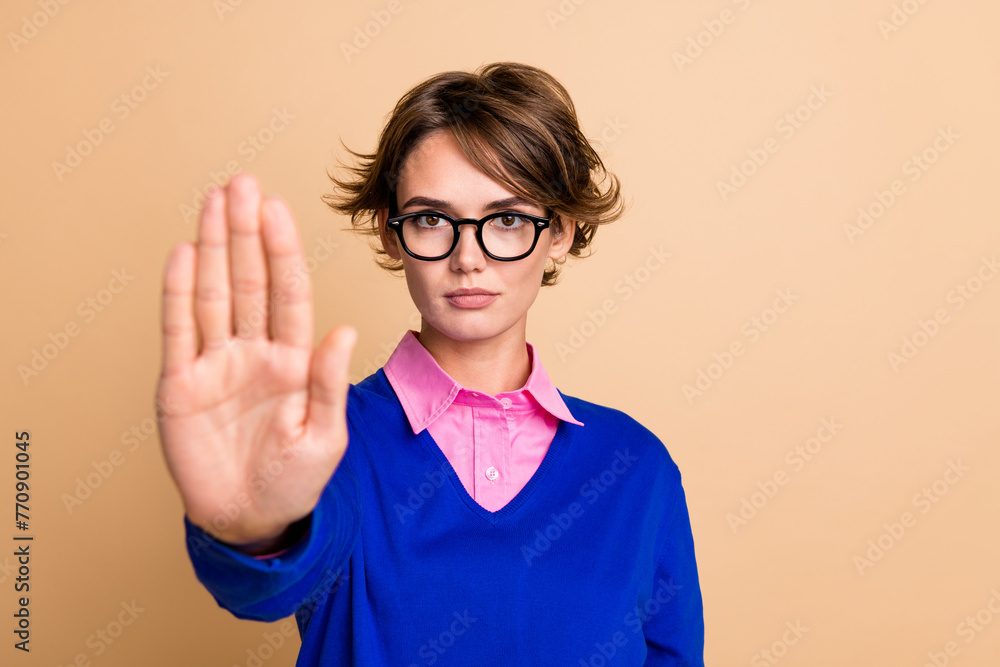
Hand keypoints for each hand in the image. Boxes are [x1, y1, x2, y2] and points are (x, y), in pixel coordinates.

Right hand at [155, 173, 355, 550]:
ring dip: (214, 248)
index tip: (278, 209)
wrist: (249, 519)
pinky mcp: (181, 384)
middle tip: (242, 184)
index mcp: (294, 360)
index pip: (288, 293)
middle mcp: (254, 351)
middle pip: (249, 281)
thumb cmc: (295, 480)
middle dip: (246, 232)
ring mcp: (216, 364)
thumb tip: (345, 330)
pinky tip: (186, 253)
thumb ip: (328, 382)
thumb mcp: (324, 435)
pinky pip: (180, 330)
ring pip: (214, 294)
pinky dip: (179, 292)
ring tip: (214, 201)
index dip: (282, 251)